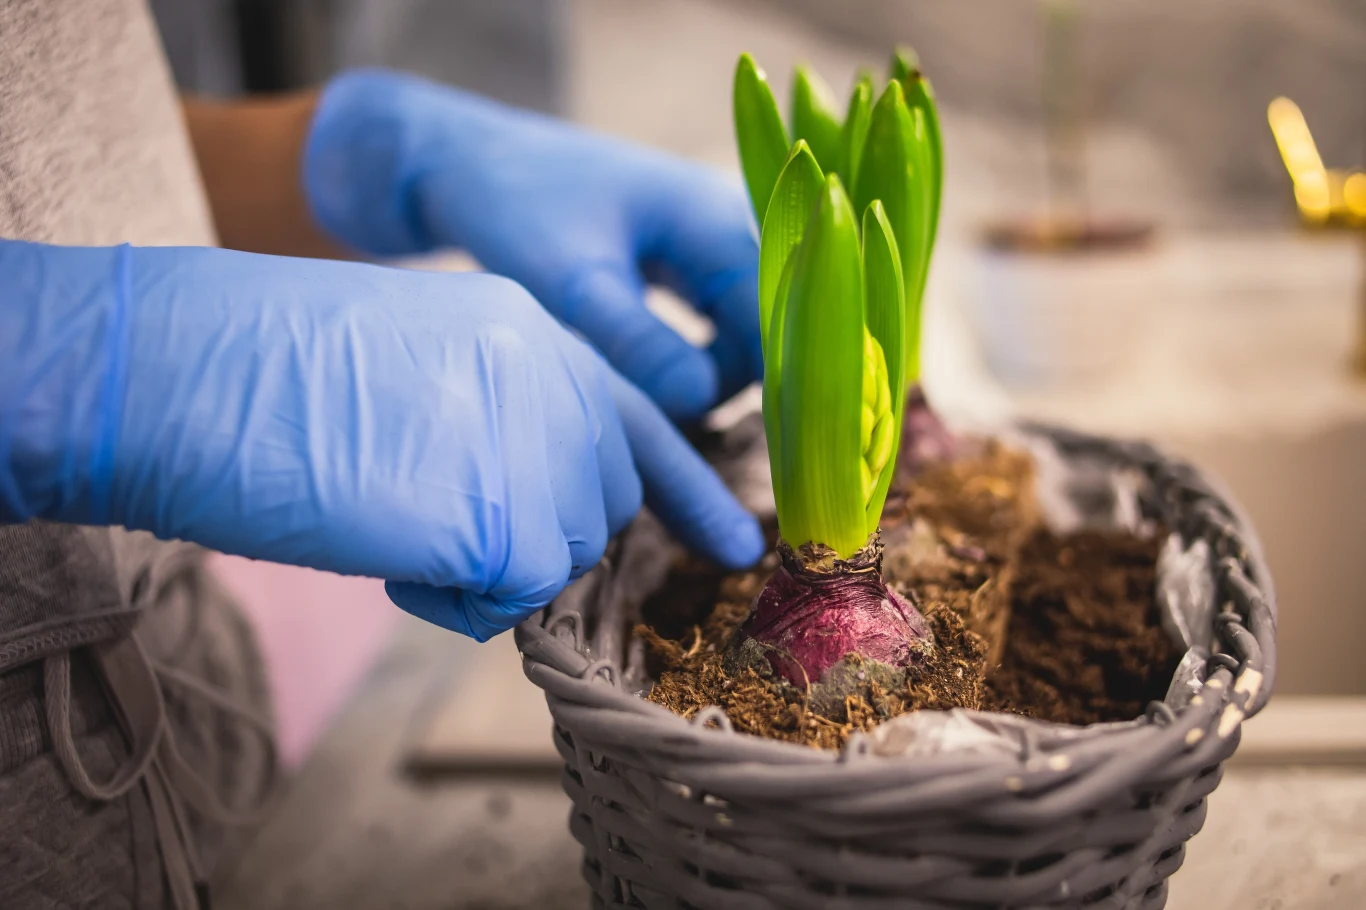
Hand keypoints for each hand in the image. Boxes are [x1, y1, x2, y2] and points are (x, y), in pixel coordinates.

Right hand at [0, 241, 763, 638]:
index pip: (638, 419)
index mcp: (534, 333)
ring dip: (487, 566)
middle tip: (435, 518)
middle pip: (597, 504)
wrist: (187, 369)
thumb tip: (530, 497)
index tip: (736, 544)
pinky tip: (390, 548)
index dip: (687, 489)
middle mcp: (557, 383)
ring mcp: (541, 449)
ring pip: (559, 555)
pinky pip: (513, 599)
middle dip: (532, 534)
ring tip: (395, 520)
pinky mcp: (509, 521)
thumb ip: (498, 416)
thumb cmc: (270, 373)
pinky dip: (455, 600)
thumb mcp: (419, 366)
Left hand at [304, 69, 761, 422]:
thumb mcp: (571, 279)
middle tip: (671, 437)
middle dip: (731, 389)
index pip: (781, 319)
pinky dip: (683, 365)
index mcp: (715, 221)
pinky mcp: (676, 267)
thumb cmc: (512, 209)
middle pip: (765, 333)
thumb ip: (637, 338)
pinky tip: (640, 392)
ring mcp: (704, 247)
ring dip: (705, 380)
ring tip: (645, 417)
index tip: (739, 447)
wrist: (460, 165)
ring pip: (735, 338)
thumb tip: (702, 401)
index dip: (776, 387)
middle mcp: (725, 229)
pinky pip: (707, 330)